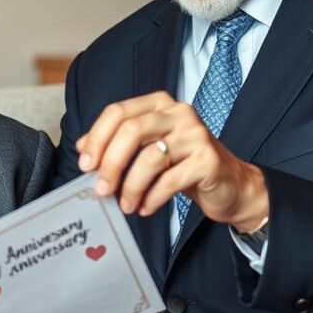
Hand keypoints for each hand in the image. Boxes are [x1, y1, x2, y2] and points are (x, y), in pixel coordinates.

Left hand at [75, 91, 268, 231]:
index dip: (97, 137)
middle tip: (101, 189)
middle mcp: (179, 113)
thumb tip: (82, 147)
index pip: (118, 112)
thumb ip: (118, 144)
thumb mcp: (149, 149)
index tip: (85, 164)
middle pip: (131, 130)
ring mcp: (196, 134)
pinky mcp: (209, 160)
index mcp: (160, 104)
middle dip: (111, 163)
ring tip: (127, 205)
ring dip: (131, 186)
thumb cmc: (183, 166)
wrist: (230, 185)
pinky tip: (145, 208)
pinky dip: (152, 198)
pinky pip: (170, 180)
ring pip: (150, 157)